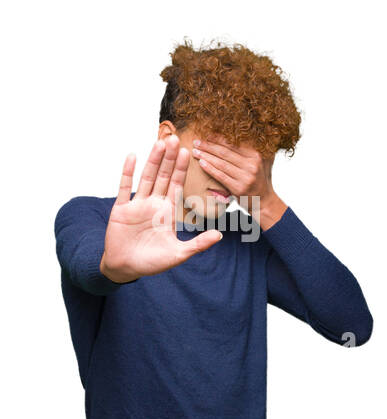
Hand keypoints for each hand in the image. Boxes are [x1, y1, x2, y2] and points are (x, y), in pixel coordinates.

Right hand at [99, 136, 222, 283]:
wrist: (126, 268)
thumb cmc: (152, 262)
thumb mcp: (179, 254)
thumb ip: (198, 244)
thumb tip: (220, 236)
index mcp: (168, 212)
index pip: (177, 186)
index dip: (182, 169)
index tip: (190, 152)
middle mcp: (154, 204)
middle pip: (163, 176)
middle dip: (170, 158)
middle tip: (176, 138)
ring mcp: (137, 204)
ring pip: (147, 177)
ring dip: (153, 160)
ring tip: (160, 142)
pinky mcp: (121, 208)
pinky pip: (124, 187)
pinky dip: (128, 172)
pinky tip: (132, 156)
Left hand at [192, 136, 286, 227]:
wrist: (263, 200)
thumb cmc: (255, 180)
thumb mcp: (256, 163)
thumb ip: (245, 152)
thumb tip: (227, 136)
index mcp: (256, 156)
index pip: (233, 145)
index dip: (218, 139)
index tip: (206, 135)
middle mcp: (252, 166)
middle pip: (225, 153)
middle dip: (209, 146)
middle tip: (197, 142)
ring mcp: (246, 178)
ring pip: (221, 164)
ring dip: (206, 156)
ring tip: (195, 151)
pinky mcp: (239, 188)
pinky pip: (221, 176)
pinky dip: (210, 169)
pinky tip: (201, 163)